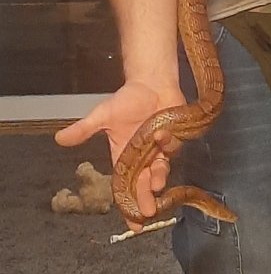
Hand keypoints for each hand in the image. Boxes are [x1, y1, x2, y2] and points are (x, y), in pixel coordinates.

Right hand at [55, 80, 184, 228]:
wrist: (150, 82)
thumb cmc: (127, 99)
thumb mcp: (103, 115)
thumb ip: (84, 129)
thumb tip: (59, 138)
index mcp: (123, 157)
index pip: (124, 188)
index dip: (129, 206)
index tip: (133, 225)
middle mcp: (142, 159)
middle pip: (144, 186)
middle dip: (145, 199)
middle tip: (148, 211)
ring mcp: (159, 151)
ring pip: (160, 171)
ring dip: (158, 178)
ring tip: (156, 181)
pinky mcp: (174, 140)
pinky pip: (172, 149)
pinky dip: (168, 145)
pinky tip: (162, 137)